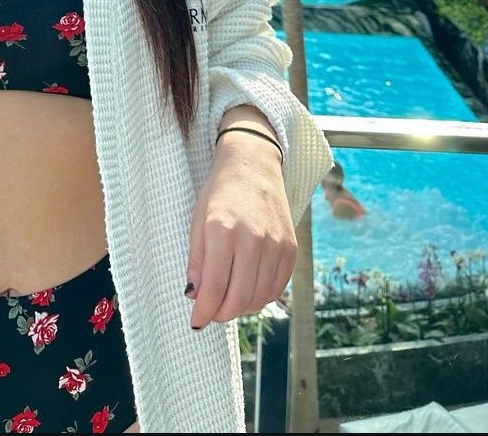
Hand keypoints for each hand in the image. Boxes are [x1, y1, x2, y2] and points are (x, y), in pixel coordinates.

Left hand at [184, 129, 295, 329]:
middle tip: (211, 313)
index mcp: (222, 231)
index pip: (214, 287)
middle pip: (239, 298)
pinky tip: (248, 292)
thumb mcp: (197, 221)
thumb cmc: (220, 192)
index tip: (196, 322)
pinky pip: (277, 288)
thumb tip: (196, 297)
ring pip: (259, 298)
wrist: (252, 166)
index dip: (204, 312)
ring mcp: (276, 245)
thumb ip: (197, 261)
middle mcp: (253, 239)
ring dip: (241, 308)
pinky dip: (261, 298)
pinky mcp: (291, 249)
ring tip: (227, 302)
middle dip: (221, 314)